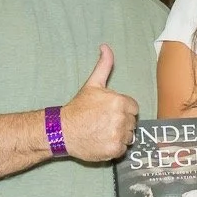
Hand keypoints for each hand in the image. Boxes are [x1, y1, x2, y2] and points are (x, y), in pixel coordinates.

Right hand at [60, 44, 138, 162]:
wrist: (63, 130)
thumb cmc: (78, 107)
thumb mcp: (92, 84)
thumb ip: (104, 65)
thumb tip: (105, 46)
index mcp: (120, 101)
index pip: (133, 108)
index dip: (122, 110)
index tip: (109, 112)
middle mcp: (122, 118)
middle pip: (132, 122)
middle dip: (121, 122)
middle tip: (104, 122)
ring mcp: (119, 135)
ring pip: (129, 136)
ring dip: (119, 135)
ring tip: (103, 132)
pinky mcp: (115, 149)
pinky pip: (123, 149)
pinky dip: (115, 147)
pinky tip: (102, 141)